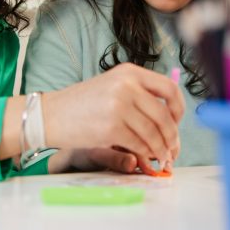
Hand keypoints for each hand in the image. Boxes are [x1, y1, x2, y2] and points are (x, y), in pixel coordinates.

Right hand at [42, 63, 183, 169]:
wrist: (50, 115)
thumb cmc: (82, 104)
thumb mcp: (112, 86)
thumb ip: (138, 94)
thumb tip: (170, 117)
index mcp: (129, 72)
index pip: (169, 88)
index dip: (179, 108)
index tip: (177, 122)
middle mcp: (127, 85)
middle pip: (164, 114)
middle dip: (173, 135)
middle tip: (174, 148)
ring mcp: (119, 106)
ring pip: (154, 132)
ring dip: (162, 148)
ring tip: (163, 156)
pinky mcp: (112, 128)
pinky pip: (140, 144)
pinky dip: (147, 153)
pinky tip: (147, 158)